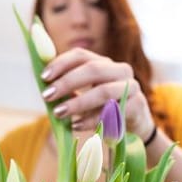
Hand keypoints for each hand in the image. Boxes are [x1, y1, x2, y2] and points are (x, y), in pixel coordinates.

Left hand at [40, 48, 154, 140]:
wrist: (135, 124)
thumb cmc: (103, 108)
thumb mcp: (86, 95)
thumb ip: (68, 88)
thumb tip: (44, 84)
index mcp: (104, 63)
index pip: (81, 55)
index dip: (61, 63)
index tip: (44, 77)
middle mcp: (120, 70)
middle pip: (92, 69)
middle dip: (67, 83)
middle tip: (47, 96)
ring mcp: (131, 87)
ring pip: (102, 91)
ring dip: (77, 103)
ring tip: (59, 113)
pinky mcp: (137, 106)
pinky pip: (111, 113)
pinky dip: (90, 120)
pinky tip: (75, 125)